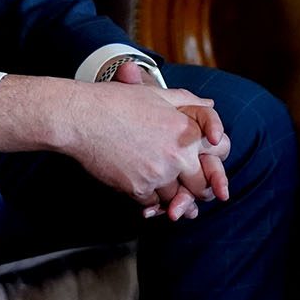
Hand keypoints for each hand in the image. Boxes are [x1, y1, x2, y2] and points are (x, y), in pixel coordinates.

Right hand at [0, 75, 224, 219]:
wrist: (81, 117)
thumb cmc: (116, 101)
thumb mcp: (156, 95)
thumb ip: (188, 102)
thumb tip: (211, 105)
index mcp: (186, 130)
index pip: (219, 155)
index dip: (216, 163)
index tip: (207, 168)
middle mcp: (177, 155)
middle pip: (201, 185)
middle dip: (197, 190)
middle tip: (188, 191)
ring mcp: (158, 174)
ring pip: (176, 198)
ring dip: (171, 196)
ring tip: (159, 186)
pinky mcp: (138, 188)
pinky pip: (152, 203)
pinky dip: (149, 200)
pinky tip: (139, 184)